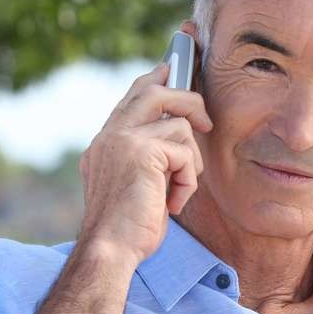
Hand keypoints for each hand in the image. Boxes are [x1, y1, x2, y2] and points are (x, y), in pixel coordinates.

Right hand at [76, 46, 213, 264]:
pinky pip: (185, 153)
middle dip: (188, 98)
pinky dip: (187, 181)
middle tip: (205, 122)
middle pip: (155, 88)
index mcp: (106, 141)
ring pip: (180, 125)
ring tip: (178, 190)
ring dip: (190, 163)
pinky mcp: (141, 152)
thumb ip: (149, 159)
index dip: (157, 77)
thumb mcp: (137, 185)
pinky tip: (173, 202)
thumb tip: (177, 139)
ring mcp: (122, 140)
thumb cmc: (129, 228)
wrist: (110, 249)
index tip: (173, 64)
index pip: (134, 94)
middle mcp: (110, 135)